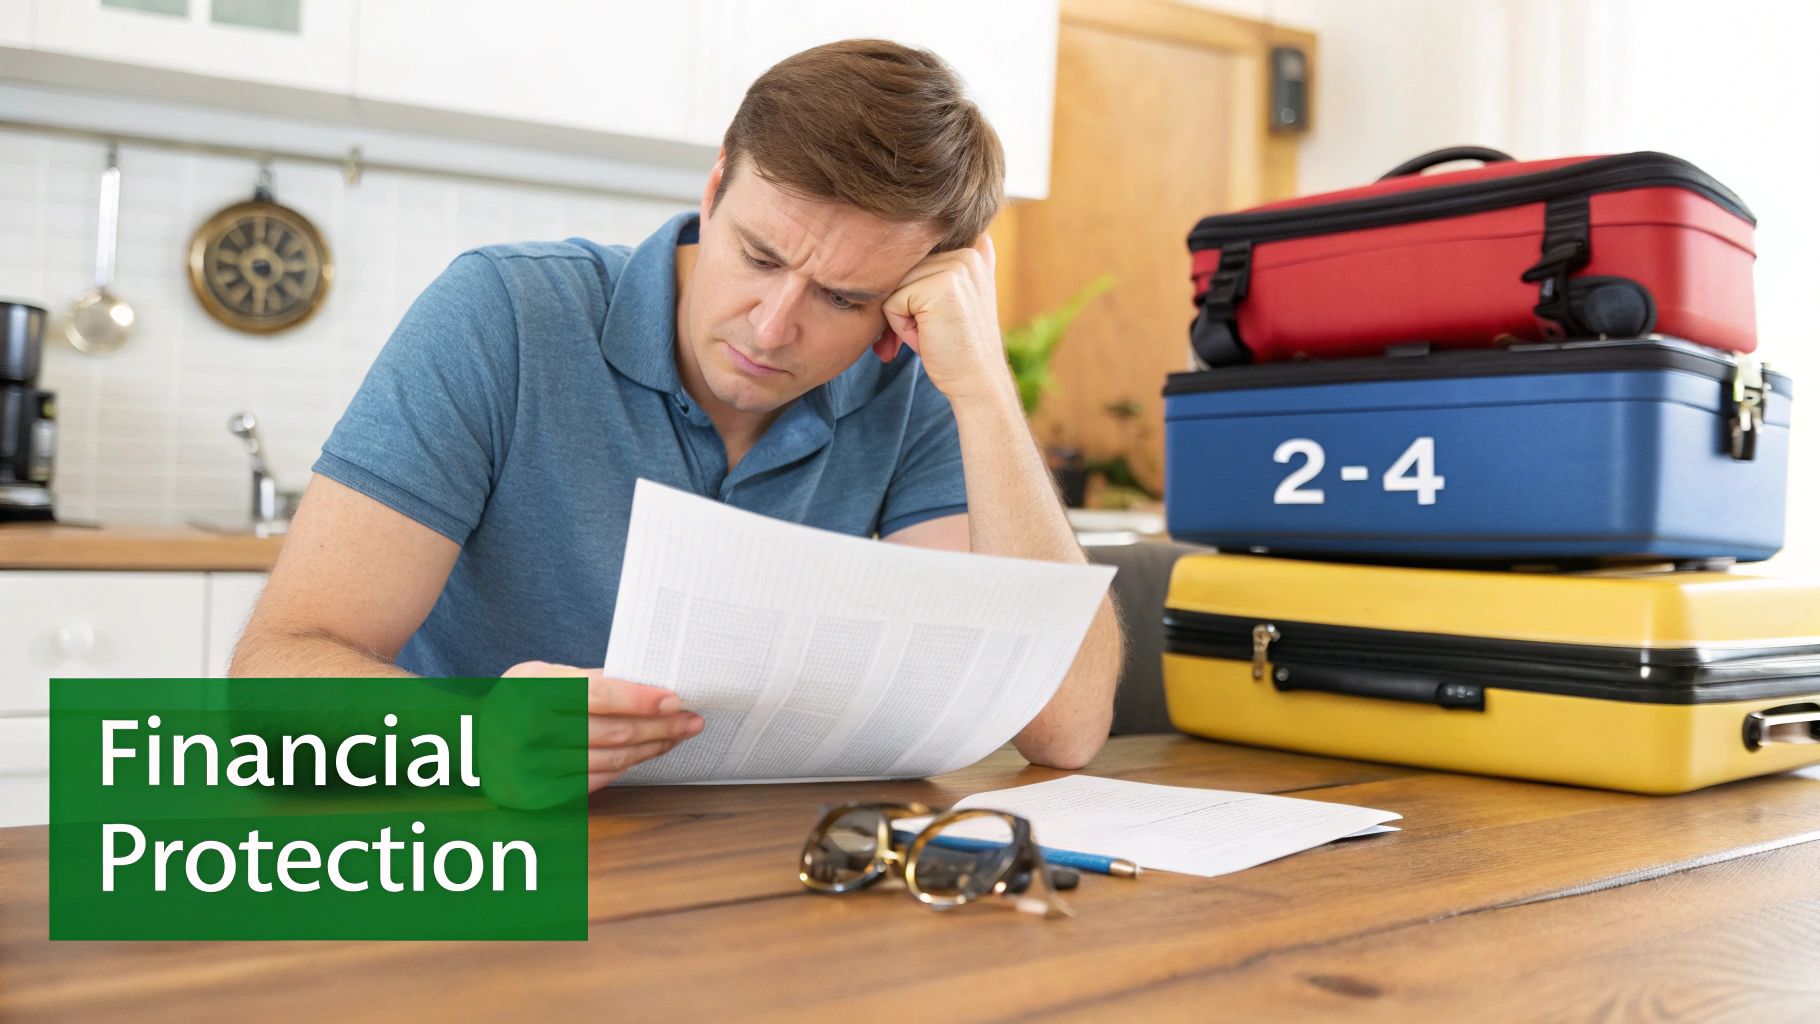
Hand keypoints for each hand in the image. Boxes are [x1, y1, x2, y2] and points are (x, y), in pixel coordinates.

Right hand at [494, 660, 703, 796]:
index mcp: (530, 692)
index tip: (676, 699)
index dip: (641, 699)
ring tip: (677, 736)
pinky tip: (647, 753)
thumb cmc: (518, 701)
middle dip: (659, 726)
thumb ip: (591, 680)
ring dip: (650, 749)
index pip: (597, 696)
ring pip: (609, 761)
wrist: (473, 740)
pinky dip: (627, 768)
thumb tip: (651, 686)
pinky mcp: (537, 795)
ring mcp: (530, 768)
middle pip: (610, 732)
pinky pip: (596, 782)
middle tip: (691, 720)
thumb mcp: (542, 675)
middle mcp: (526, 731)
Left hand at [875, 233, 1016, 407]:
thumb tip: (872, 257)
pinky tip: (927, 338)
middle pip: (901, 270)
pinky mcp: (942, 285)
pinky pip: (892, 301)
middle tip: (925, 335)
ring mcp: (957, 266)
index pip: (913, 258)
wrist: (976, 383)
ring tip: (930, 334)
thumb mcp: (950, 299)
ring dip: (901, 317)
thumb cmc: (954, 347)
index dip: (911, 294)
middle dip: (901, 307)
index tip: (928, 321)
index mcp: (972, 247)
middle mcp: (968, 250)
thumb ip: (931, 270)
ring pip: (894, 285)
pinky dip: (900, 327)